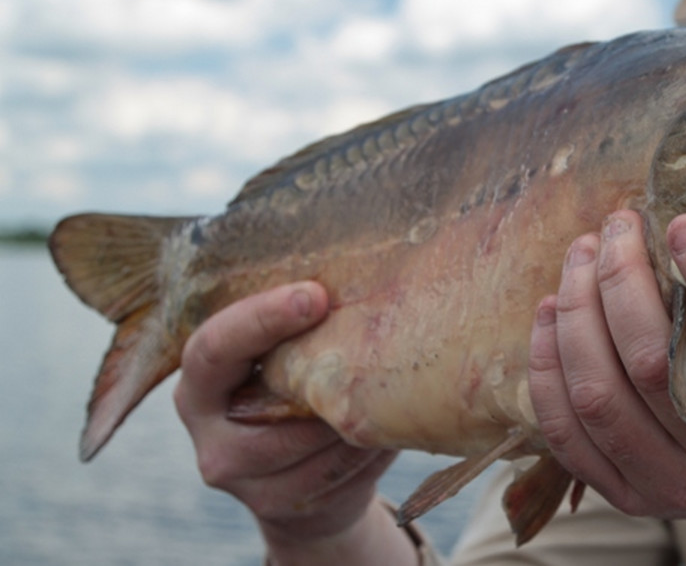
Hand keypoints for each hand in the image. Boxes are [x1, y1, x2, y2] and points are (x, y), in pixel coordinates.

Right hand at [173, 282, 413, 564]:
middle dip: (322, 373)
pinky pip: (337, 470)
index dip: (261, 320)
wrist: (304, 489)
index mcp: (199, 382)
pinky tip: (392, 422)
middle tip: (373, 336)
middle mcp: (209, 434)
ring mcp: (243, 478)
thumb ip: (300, 329)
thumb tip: (365, 269)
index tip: (314, 295)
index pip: (214, 347)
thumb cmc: (299, 396)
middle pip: (266, 403)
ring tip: (396, 376)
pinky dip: (370, 444)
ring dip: (357, 411)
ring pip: (311, 440)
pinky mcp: (279, 506)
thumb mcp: (282, 360)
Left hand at [528, 210, 685, 564]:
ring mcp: (680, 484)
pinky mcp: (629, 497)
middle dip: (621, 283)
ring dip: (577, 316)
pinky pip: (568, 433)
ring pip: (602, 398)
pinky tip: (550, 314)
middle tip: (614, 227)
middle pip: (659, 367)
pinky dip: (547, 366)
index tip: (682, 222)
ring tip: (578, 258)